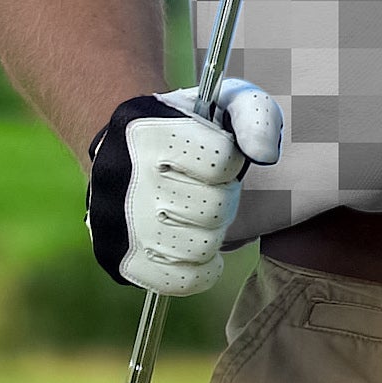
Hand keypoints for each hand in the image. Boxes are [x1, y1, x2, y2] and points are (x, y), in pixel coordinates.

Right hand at [85, 78, 283, 294]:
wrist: (123, 146)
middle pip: (213, 209)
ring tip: (199, 214)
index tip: (219, 156)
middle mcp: (125, 179)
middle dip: (224, 197)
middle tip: (210, 188)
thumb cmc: (188, 125)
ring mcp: (116, 225)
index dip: (232, 160)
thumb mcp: (226, 101)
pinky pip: (179, 282)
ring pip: (200, 248)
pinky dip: (200, 270)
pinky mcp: (118, 260)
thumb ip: (257, 116)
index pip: (222, 162)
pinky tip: (197, 244)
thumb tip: (265, 156)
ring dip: (212, 232)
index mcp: (150, 132)